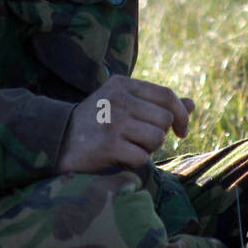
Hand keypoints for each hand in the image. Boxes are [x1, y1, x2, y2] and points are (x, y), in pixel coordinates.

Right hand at [55, 76, 196, 173]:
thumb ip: (156, 103)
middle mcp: (118, 99)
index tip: (181, 131)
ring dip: (147, 149)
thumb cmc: (96, 122)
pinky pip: (141, 157)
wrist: (56, 140)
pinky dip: (135, 162)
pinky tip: (118, 157)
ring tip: (128, 147)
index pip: (166, 95)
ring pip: (156, 138)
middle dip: (159, 135)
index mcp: (122, 84)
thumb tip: (192, 104)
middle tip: (142, 141)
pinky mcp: (107, 145)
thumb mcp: (123, 104)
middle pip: (165, 119)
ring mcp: (112, 121)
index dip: (181, 114)